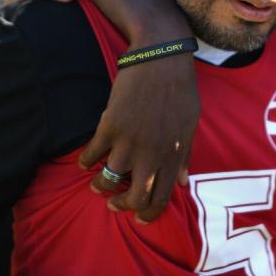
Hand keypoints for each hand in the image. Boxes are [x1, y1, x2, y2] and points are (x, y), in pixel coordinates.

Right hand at [79, 53, 200, 223]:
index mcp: (174, 154)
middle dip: (122, 206)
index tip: (139, 217)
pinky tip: (85, 161)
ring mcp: (130, 140)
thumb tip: (182, 182)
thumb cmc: (180, 89)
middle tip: (115, 203)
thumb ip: (184, 155)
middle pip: (134, 197)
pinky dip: (86, 161)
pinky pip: (92, 153)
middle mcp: (152, 153)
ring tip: (96, 185)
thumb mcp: (190, 124)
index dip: (149, 213)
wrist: (162, 58)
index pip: (161, 197)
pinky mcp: (110, 125)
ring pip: (108, 179)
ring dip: (100, 186)